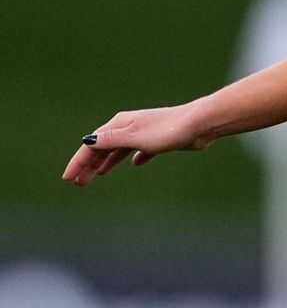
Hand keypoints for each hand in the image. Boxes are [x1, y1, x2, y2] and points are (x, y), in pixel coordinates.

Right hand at [62, 103, 212, 184]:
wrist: (198, 124)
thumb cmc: (166, 130)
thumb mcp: (134, 137)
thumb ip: (111, 141)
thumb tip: (88, 141)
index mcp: (118, 125)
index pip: (91, 145)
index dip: (78, 162)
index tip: (68, 178)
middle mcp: (127, 127)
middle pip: (102, 149)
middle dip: (89, 166)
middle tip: (78, 183)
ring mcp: (143, 133)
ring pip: (119, 150)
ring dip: (107, 163)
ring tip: (97, 176)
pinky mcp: (158, 140)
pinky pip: (140, 150)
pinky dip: (133, 157)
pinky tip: (135, 164)